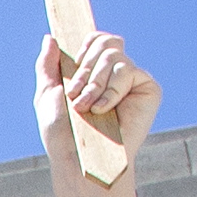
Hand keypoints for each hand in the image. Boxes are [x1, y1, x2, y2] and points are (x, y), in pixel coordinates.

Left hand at [35, 27, 161, 196]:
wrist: (79, 158)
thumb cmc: (63, 134)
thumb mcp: (47, 94)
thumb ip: (48, 65)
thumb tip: (50, 37)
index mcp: (94, 71)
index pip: (95, 39)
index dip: (85, 44)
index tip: (73, 64)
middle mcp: (115, 73)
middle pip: (104, 41)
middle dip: (84, 68)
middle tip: (75, 95)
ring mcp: (132, 80)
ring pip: (113, 54)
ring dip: (94, 82)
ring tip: (87, 108)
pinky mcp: (148, 90)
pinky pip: (128, 70)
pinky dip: (111, 90)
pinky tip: (103, 110)